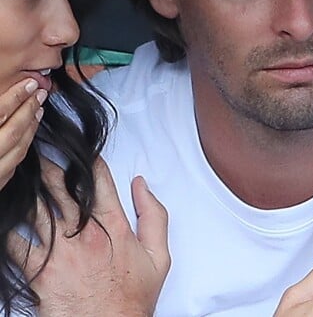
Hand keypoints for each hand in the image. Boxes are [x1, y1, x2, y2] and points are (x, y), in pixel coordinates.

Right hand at [0, 78, 46, 189]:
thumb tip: (3, 97)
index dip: (15, 97)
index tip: (29, 84)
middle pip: (11, 131)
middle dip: (28, 110)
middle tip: (40, 92)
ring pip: (17, 149)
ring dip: (30, 127)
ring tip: (39, 108)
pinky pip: (13, 165)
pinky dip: (24, 146)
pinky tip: (29, 133)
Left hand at [9, 157, 170, 316]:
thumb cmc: (131, 298)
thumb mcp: (159, 256)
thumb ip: (154, 215)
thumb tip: (141, 185)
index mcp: (113, 224)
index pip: (99, 180)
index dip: (88, 161)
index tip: (80, 152)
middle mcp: (84, 232)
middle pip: (62, 189)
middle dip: (50, 168)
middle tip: (40, 156)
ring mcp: (60, 251)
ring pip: (38, 210)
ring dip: (30, 192)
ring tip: (22, 177)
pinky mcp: (39, 271)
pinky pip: (17, 245)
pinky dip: (11, 231)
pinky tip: (10, 220)